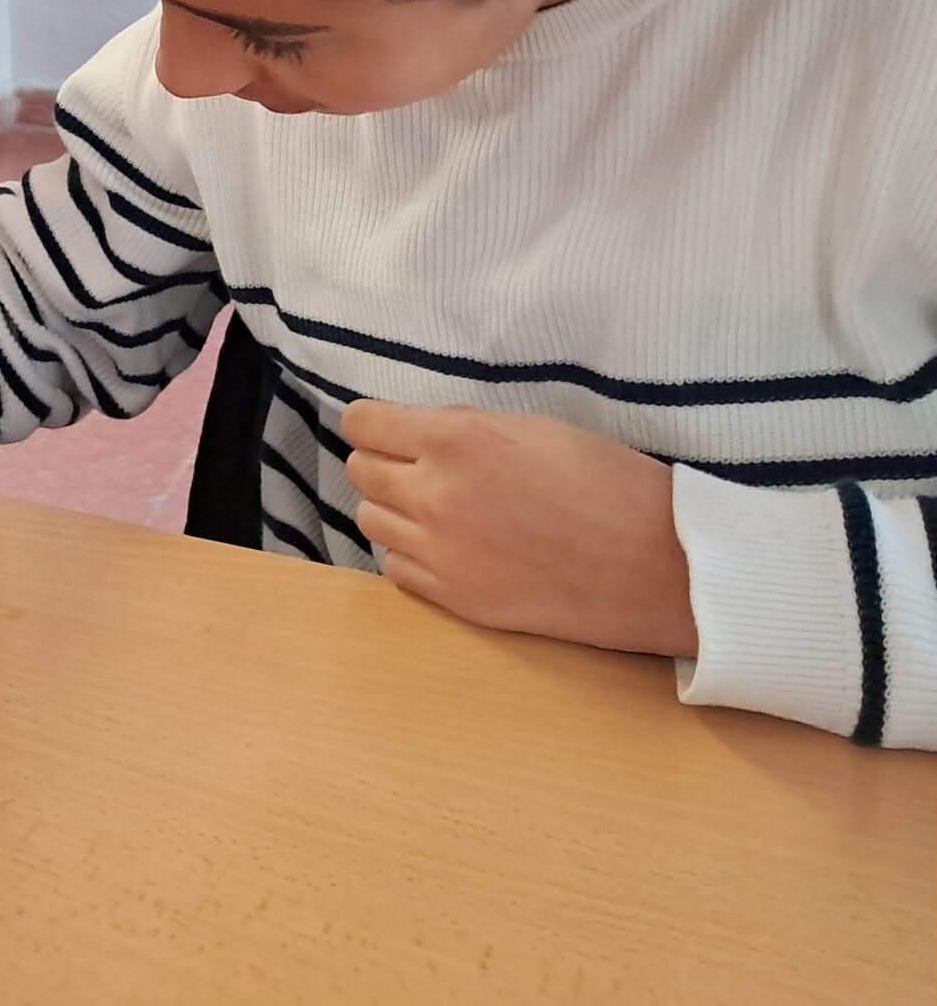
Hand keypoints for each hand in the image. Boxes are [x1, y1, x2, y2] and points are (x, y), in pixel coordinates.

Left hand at [341, 401, 696, 657]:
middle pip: (361, 471)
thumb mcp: (533, 428)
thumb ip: (462, 428)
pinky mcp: (458, 599)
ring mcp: (443, 552)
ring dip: (394, 509)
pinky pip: (396, 569)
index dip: (373, 422)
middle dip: (383, 462)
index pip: (363, 422)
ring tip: (437, 508)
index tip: (385, 428)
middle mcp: (437, 494)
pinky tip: (446, 547)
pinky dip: (410, 554)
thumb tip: (416, 431)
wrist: (660, 564)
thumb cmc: (608, 483)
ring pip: (371, 520)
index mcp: (457, 440)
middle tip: (418, 466)